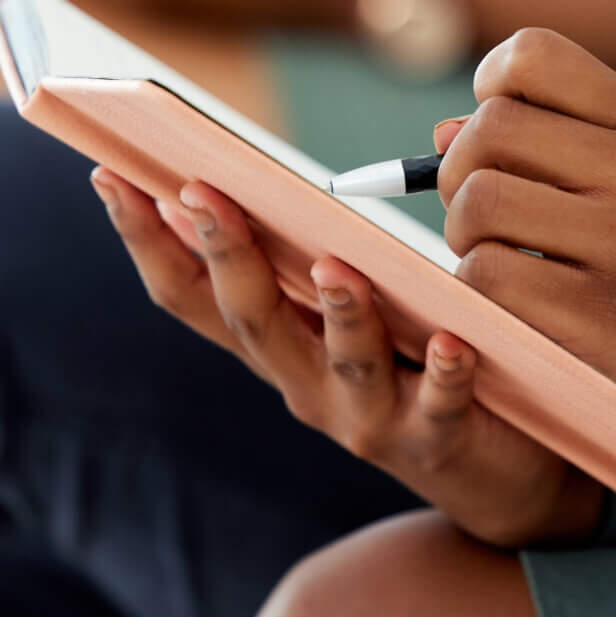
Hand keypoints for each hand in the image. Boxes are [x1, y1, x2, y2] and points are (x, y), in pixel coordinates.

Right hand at [92, 165, 606, 547]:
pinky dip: (444, 375)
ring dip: (337, 313)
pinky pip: (439, 406)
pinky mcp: (439, 442)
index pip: (191, 293)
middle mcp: (304, 384)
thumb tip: (399, 140)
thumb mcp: (375, 294)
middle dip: (223, 254)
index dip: (146, 239)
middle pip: (251, 320)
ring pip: (342, 364)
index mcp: (278, 341)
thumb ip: (358, 230)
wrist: (505, 476)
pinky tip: (455, 344)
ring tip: (334, 267)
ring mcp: (367, 418)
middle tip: (200, 190)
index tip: (111, 175)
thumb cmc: (425, 361)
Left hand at [432, 27, 615, 499]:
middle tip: (485, 215)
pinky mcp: (600, 314)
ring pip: (477, 202)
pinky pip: (485, 275)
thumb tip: (442, 133)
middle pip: (488, 129)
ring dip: (464, 237)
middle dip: (459, 173)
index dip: (492, 86)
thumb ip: (548, 146)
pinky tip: (519, 304)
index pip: (533, 53)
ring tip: (501, 260)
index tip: (500, 135)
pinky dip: (480, 291)